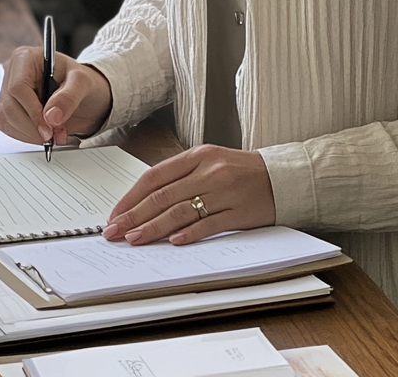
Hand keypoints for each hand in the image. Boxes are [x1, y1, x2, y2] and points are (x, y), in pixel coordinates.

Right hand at [0, 46, 112, 145]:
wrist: (81, 94)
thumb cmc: (80, 81)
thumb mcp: (83, 83)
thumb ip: (69, 97)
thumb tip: (51, 116)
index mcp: (26, 58)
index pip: (18, 87)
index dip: (32, 111)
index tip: (49, 128)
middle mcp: (12, 72)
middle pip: (10, 106)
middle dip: (33, 127)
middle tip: (55, 135)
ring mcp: (7, 91)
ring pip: (6, 119)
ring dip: (31, 134)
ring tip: (55, 133)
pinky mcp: (7, 108)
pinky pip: (8, 127)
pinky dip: (27, 136)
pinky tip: (44, 132)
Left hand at [102, 144, 275, 245]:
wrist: (281, 177)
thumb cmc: (240, 171)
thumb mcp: (209, 162)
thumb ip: (181, 177)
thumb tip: (145, 201)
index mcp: (198, 156)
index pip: (155, 176)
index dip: (132, 196)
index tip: (115, 213)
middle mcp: (209, 171)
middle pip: (163, 195)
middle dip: (135, 215)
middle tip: (115, 231)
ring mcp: (224, 191)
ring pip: (181, 211)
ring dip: (154, 227)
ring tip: (135, 239)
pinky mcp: (239, 211)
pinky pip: (209, 224)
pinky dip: (189, 234)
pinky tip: (172, 242)